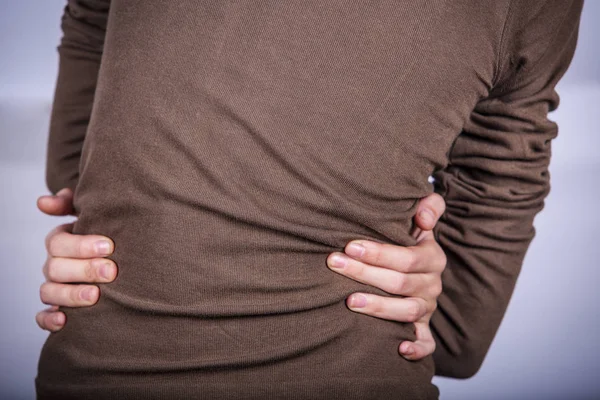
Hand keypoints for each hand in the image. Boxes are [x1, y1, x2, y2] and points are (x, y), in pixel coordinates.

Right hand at [35, 188, 116, 331]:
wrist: (119, 257)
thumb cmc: (108, 233)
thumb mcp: (95, 214)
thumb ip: (72, 203)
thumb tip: (43, 202)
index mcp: (61, 242)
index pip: (58, 242)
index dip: (81, 245)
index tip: (108, 246)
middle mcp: (54, 264)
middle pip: (55, 268)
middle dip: (84, 270)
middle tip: (111, 271)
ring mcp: (54, 287)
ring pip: (49, 292)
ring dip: (70, 295)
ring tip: (95, 296)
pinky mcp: (56, 309)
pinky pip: (43, 317)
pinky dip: (49, 320)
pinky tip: (64, 321)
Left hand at [326, 193, 445, 359]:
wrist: (413, 266)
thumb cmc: (407, 239)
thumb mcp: (420, 219)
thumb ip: (429, 206)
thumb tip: (424, 216)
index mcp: (432, 258)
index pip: (407, 257)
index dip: (379, 253)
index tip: (350, 246)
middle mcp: (432, 284)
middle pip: (400, 283)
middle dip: (365, 273)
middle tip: (335, 264)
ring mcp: (427, 308)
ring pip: (407, 312)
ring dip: (379, 307)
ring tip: (350, 301)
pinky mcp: (423, 328)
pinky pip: (427, 343)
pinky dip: (417, 348)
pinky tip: (399, 348)